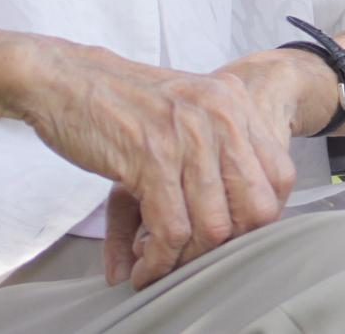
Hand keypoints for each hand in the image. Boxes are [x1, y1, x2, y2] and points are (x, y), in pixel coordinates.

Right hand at [6, 38, 302, 289]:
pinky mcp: (152, 158)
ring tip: (161, 263)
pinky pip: (171, 229)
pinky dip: (159, 259)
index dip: (259, 217)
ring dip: (186, 258)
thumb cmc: (121, 102)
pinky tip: (144, 266)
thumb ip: (218, 148)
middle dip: (227, 244)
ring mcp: (189, 136)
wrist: (64, 78)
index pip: (281, 176)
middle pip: (256, 206)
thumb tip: (237, 212)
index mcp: (235, 103)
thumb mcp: (186, 111)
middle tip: (195, 255)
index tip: (230, 235)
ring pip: (214, 225)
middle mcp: (221, 116)